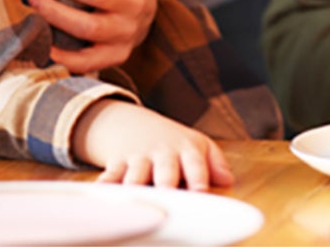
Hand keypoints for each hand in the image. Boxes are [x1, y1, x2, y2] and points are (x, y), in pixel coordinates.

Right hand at [74, 99, 233, 189]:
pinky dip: (105, 186)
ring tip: (135, 203)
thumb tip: (228, 180)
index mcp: (187, 149)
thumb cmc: (173, 143)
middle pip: (165, 172)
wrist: (135, 125)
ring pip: (136, 176)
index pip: (196, 164)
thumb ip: (214, 163)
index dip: (198, 178)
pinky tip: (101, 196)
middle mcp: (163, 154)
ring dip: (135, 188)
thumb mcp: (197, 145)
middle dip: (166, 186)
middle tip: (167, 201)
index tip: (200, 193)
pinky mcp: (117, 164)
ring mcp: (139, 158)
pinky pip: (109, 177)